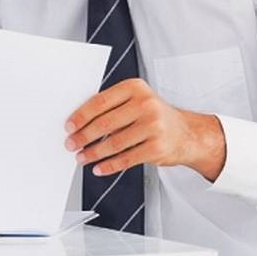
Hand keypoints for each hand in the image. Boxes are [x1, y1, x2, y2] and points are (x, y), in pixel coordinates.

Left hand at [63, 78, 226, 181]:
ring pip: (113, 143)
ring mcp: (153, 126)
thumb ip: (112, 106)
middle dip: (83, 136)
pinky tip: (98, 167)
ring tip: (82, 157)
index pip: (100, 101)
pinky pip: (125, 159)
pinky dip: (108, 165)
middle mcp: (146, 104)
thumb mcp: (137, 100)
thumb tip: (79, 122)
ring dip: (93, 153)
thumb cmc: (156, 116)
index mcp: (136, 88)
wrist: (188, 133)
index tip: (69, 126)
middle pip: (104, 123)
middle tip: (71, 144)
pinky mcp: (157, 148)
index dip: (80, 115)